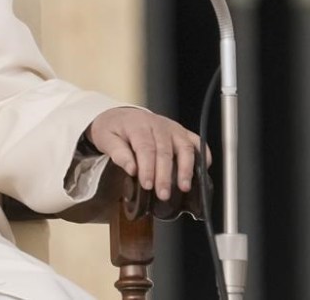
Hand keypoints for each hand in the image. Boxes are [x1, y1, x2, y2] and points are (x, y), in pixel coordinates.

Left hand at [86, 107, 206, 200]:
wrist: (119, 116)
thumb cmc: (113, 129)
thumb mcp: (106, 138)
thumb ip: (118, 153)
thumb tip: (131, 168)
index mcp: (137, 125)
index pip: (145, 148)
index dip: (148, 168)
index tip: (147, 185)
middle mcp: (157, 125)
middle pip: (165, 150)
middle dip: (165, 174)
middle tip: (163, 194)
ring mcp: (171, 128)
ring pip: (184, 146)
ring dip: (186, 168)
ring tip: (184, 187)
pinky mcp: (181, 132)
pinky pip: (196, 141)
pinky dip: (203, 155)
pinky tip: (202, 170)